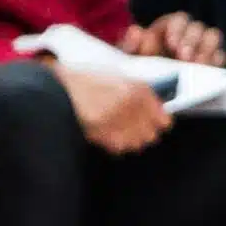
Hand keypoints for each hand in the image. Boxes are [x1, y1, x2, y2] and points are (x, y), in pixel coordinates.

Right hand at [50, 65, 171, 155]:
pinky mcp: (106, 132)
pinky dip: (113, 144)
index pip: (164, 120)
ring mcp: (119, 119)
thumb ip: (139, 94)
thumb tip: (156, 113)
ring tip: (114, 130)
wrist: (60, 86)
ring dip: (127, 140)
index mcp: (139, 88)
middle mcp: (133, 104)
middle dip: (141, 133)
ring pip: (136, 144)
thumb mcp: (118, 77)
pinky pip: (119, 148)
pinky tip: (104, 133)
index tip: (150, 124)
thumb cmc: (87, 79)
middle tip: (128, 128)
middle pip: (151, 135)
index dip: (156, 123)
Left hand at [119, 13, 225, 67]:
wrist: (152, 101)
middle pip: (197, 28)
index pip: (178, 20)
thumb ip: (131, 46)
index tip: (172, 43)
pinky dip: (216, 61)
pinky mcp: (213, 66)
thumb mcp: (132, 62)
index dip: (177, 28)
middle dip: (191, 40)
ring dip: (206, 49)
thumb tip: (136, 30)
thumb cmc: (140, 74)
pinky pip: (221, 56)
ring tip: (197, 65)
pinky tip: (207, 71)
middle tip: (184, 57)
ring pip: (212, 37)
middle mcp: (187, 37)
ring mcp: (202, 50)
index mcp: (168, 31)